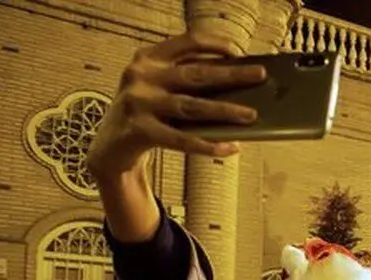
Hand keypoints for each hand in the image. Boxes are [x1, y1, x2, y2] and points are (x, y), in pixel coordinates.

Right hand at [87, 32, 266, 182]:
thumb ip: (185, 80)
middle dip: (231, 75)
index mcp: (148, 58)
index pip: (187, 42)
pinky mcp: (139, 130)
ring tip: (250, 115)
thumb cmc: (146, 112)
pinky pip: (181, 140)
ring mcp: (138, 103)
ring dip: (225, 110)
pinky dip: (209, 145)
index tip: (239, 53)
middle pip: (195, 74)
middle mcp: (141, 75)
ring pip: (191, 106)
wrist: (110, 145)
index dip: (215, 44)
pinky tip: (230, 147)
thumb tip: (236, 83)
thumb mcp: (158, 86)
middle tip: (260, 76)